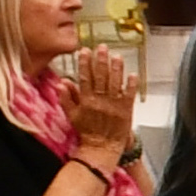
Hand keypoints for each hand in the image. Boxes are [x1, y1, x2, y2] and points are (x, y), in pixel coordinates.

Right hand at [64, 44, 138, 159]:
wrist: (101, 148)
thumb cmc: (87, 131)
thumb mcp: (72, 115)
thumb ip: (66, 98)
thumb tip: (62, 82)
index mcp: (86, 101)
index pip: (84, 78)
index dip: (84, 63)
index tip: (84, 51)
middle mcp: (100, 101)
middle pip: (101, 77)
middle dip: (101, 61)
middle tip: (102, 48)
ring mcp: (114, 105)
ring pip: (115, 83)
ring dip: (116, 68)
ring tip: (116, 56)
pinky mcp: (126, 110)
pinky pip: (129, 95)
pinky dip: (131, 85)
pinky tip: (132, 74)